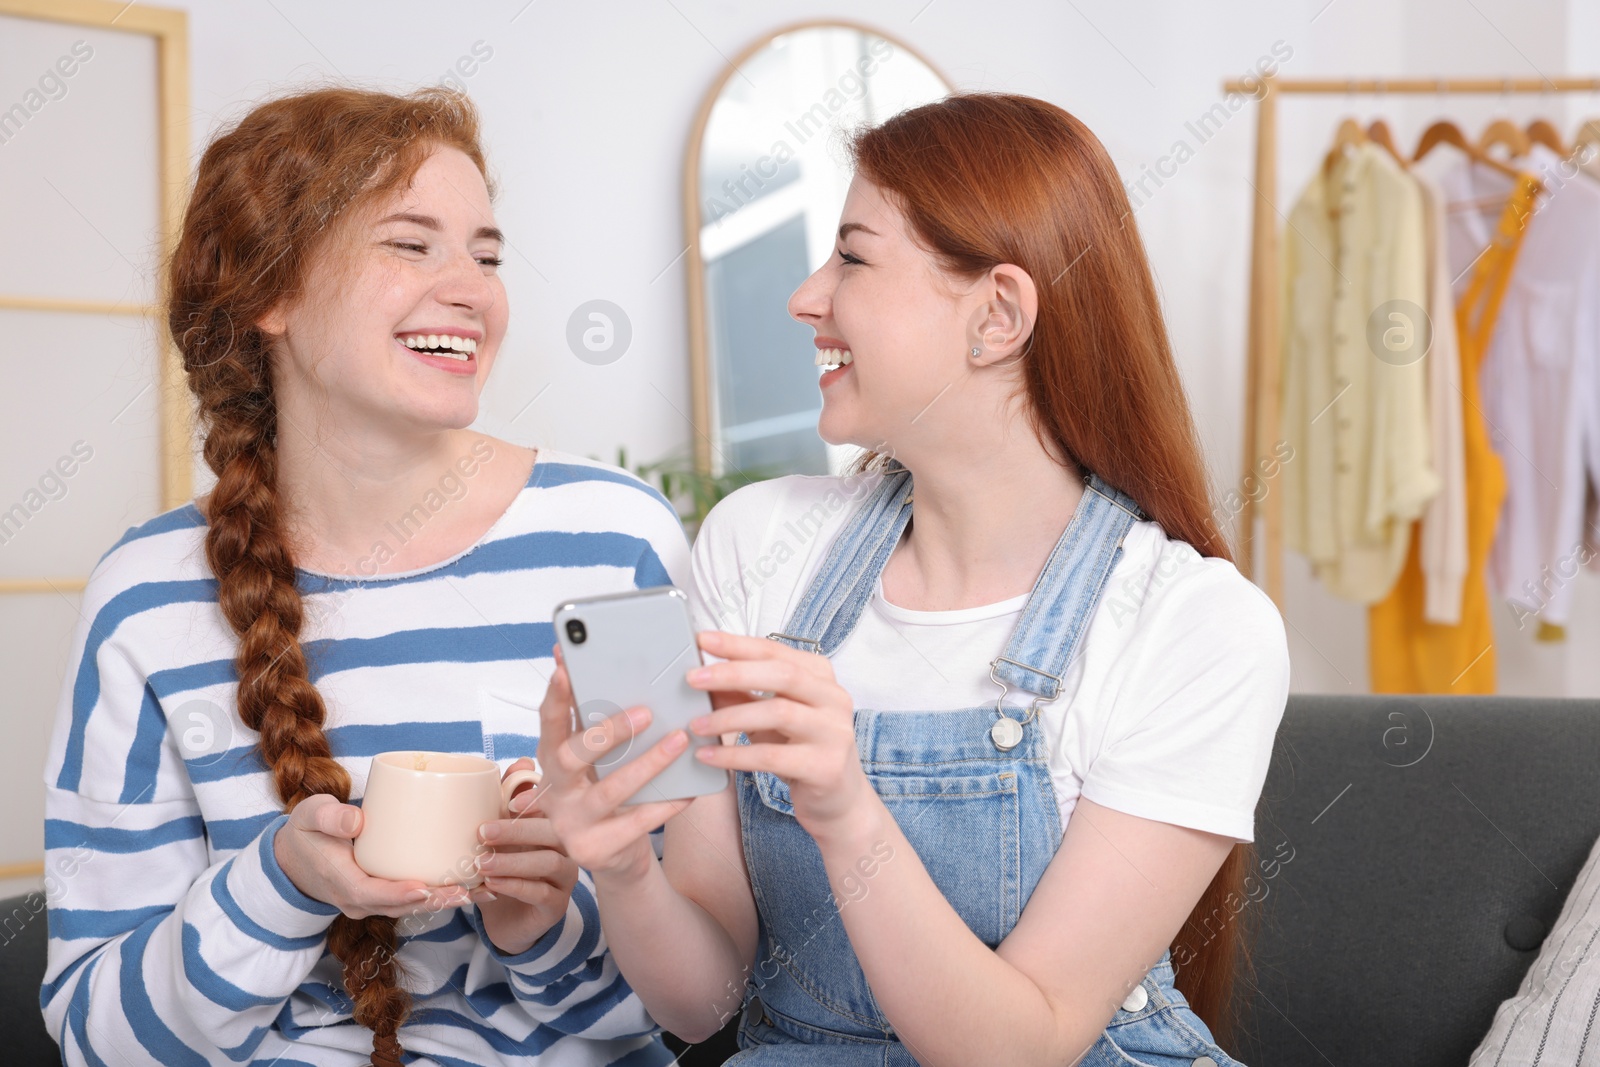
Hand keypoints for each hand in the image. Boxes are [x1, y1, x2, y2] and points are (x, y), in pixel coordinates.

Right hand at [273, 794, 470, 918]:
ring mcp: (370, 902)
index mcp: (340, 881)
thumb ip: (329, 817)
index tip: (424, 888)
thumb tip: (356, 820)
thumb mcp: (310, 816)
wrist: (293, 857)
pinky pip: (410, 901)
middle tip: (466, 891)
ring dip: (443, 902)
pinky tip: (468, 889)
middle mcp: (357, 899)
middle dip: (434, 901)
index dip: (398, 893)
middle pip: (399, 905)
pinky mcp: (381, 896)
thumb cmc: (306, 831)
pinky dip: (437, 897)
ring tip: (476, 892)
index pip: (370, 893)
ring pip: (409, 907)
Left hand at [472, 757, 580, 954]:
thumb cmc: (504, 867)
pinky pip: (542, 893)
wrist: (504, 919)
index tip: (508, 802)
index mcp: (555, 825)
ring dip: (512, 861)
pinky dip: (515, 886)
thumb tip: (523, 761)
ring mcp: (565, 877)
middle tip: (483, 831)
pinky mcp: (557, 905)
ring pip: (549, 862)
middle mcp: (567, 847)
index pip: (555, 806)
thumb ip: (509, 799)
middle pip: (553, 832)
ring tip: (482, 863)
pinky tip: (492, 885)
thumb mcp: (501, 834)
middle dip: (517, 829)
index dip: (537, 800)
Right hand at [535, 644, 694, 882]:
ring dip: (648, 763)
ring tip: (679, 740)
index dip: (554, 697)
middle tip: (647, 712)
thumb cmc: (610, 791)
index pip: (547, 724)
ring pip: (609, 790)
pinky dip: (666, 803)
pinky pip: (637, 823)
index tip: (565, 667)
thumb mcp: (599, 760)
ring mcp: (571, 824)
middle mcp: (554, 792)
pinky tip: (690, 789)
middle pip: (568, 757)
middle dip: (607, 732)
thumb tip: (620, 672)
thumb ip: (600, 723)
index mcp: (551, 760)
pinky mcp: (595, 850)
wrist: (614, 854)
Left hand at [684, 630, 872, 842]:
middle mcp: (834, 699)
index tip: (703, 640)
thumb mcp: (769, 718)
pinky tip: (708, 756)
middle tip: (693, 678)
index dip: (738, 644)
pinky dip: (735, 755)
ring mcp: (834, 732)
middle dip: (733, 673)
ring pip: (779, 713)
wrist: (838, 801)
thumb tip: (703, 674)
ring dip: (730, 717)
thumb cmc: (801, 751)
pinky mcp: (825, 767)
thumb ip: (742, 694)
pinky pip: (773, 757)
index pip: (776, 651)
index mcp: (821, 677)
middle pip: (782, 674)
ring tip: (695, 724)